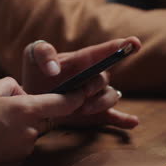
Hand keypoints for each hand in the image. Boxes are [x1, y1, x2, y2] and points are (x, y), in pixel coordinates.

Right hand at [0, 77, 90, 165]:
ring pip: (34, 130)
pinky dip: (17, 138)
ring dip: (24, 124)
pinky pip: (25, 143)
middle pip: (46, 116)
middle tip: (12, 108)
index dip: (76, 98)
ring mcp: (26, 147)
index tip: (83, 93)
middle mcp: (31, 130)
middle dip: (36, 110)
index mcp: (26, 110)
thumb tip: (23, 91)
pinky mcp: (20, 159)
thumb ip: (12, 85)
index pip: (61, 103)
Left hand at [22, 37, 140, 128]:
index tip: (134, 43)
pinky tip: (132, 122)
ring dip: (101, 103)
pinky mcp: (94, 113)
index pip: (104, 51)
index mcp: (82, 60)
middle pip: (104, 78)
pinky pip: (113, 115)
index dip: (121, 46)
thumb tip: (55, 70)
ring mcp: (95, 95)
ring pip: (110, 96)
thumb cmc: (35, 72)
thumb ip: (43, 53)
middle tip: (81, 93)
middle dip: (95, 85)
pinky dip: (123, 119)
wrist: (31, 98)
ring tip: (83, 110)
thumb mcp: (33, 56)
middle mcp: (93, 77)